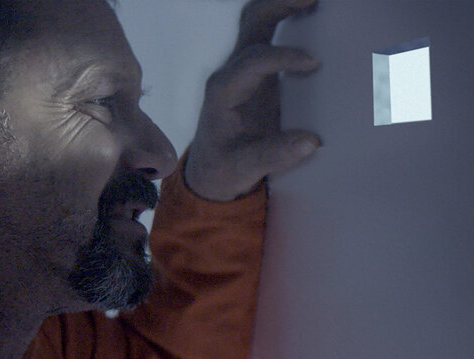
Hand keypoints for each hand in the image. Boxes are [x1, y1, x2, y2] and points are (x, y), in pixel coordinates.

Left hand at [184, 0, 320, 201]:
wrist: (210, 171)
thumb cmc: (223, 168)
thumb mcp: (243, 168)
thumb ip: (272, 156)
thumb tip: (310, 142)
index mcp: (223, 92)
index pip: (252, 61)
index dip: (282, 57)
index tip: (313, 62)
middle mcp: (231, 72)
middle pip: (252, 23)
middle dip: (280, 5)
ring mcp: (243, 68)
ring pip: (259, 20)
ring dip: (284, 4)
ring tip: (317, 0)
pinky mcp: (257, 71)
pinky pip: (271, 33)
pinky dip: (290, 17)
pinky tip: (316, 13)